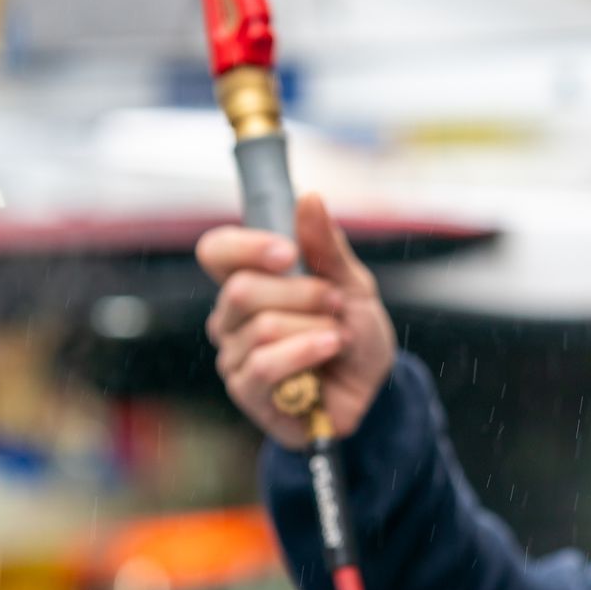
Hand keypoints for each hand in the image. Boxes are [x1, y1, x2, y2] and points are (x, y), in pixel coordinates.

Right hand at [199, 194, 398, 449]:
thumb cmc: (355, 334)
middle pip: (242, 289)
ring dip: (315, 330)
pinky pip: (263, 365)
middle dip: (304, 295)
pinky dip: (305, 353)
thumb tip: (309, 198)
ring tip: (337, 338)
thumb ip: (327, 247)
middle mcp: (231, 317)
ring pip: (261, 328)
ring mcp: (234, 355)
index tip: (289, 252)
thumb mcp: (353, 285)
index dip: (246, 246)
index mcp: (250, 280)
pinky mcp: (246, 391)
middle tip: (336, 305)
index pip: (216, 251)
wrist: (374, 390)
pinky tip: (328, 353)